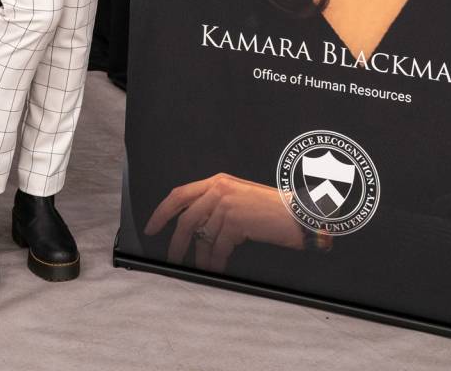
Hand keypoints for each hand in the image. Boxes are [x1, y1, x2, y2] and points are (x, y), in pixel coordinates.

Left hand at [144, 173, 315, 272]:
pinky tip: (217, 269)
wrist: (298, 215)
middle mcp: (219, 189)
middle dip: (176, 242)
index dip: (161, 212)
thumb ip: (215, 208)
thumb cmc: (272, 211)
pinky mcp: (235, 220)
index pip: (179, 194)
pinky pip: (218, 248)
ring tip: (201, 268)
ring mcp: (226, 204)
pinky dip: (215, 262)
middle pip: (186, 219)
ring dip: (201, 257)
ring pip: (202, 237)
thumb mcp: (239, 200)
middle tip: (171, 258)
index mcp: (217, 182)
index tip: (151, 227)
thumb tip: (194, 233)